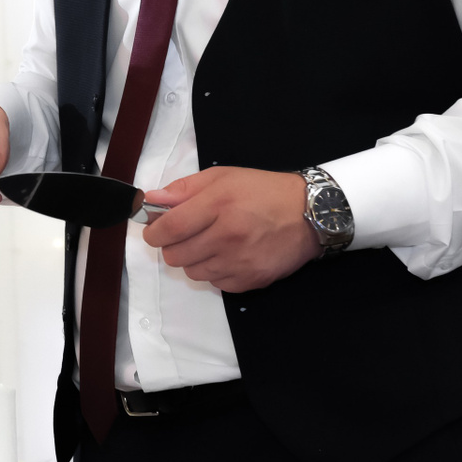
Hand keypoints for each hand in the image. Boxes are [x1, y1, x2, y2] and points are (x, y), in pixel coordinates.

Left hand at [140, 167, 319, 291]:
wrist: (310, 214)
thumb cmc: (264, 191)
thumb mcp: (223, 177)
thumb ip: (184, 189)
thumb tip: (151, 200)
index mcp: (218, 205)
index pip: (170, 228)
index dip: (154, 232)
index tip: (154, 230)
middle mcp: (227, 236)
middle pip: (176, 256)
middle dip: (172, 246)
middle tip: (185, 235)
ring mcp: (240, 261)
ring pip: (192, 272)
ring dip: (193, 260)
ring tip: (210, 244)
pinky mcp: (251, 280)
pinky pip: (215, 283)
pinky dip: (214, 272)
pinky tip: (227, 255)